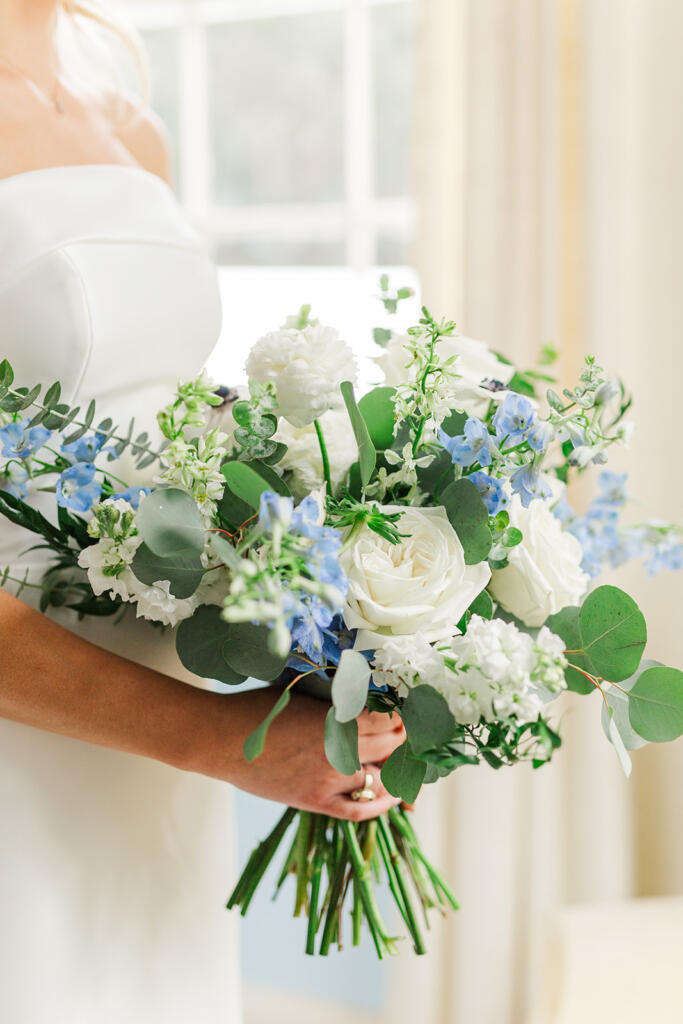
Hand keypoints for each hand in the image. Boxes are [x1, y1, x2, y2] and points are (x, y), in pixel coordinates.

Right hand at [212, 688, 405, 820]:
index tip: (405, 713)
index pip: (390, 722)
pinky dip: (380, 804)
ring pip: (381, 779)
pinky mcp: (315, 801)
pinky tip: (391, 797)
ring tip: (400, 761)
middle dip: (403, 741)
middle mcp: (340, 751)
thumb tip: (364, 694)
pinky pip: (358, 809)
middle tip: (406, 734)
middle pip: (391, 749)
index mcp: (337, 718)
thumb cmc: (258, 708)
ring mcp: (328, 779)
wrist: (221, 738)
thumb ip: (335, 698)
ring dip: (395, 770)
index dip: (402, 717)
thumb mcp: (302, 692)